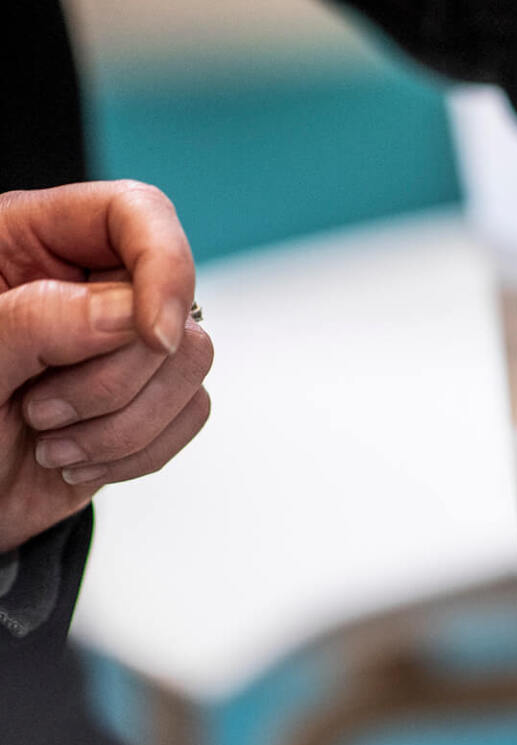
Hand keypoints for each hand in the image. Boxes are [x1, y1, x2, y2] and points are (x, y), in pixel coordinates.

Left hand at [0, 182, 211, 552]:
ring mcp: (120, 344)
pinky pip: (189, 411)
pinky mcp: (144, 399)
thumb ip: (39, 321)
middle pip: (170, 303)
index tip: (152, 334)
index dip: (162, 266)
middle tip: (41, 409)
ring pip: (189, 362)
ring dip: (124, 423)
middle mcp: (85, 285)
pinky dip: (138, 450)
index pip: (133, 214)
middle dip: (115, 377)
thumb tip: (132, 314)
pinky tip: (77, 459)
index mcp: (27, 241)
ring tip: (52, 442)